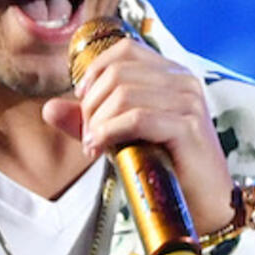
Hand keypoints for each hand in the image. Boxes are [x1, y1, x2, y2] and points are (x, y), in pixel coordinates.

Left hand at [40, 35, 233, 233]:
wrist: (205, 205)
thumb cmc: (167, 169)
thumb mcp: (122, 138)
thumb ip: (88, 121)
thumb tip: (49, 108)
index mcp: (172, 74)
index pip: (125, 49)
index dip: (95, 70)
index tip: (82, 100)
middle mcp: (183, 81)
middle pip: (118, 73)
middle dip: (92, 104)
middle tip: (88, 134)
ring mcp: (188, 101)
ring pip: (124, 94)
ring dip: (99, 122)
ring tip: (94, 146)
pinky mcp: (187, 127)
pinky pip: (136, 118)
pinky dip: (109, 132)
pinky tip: (99, 148)